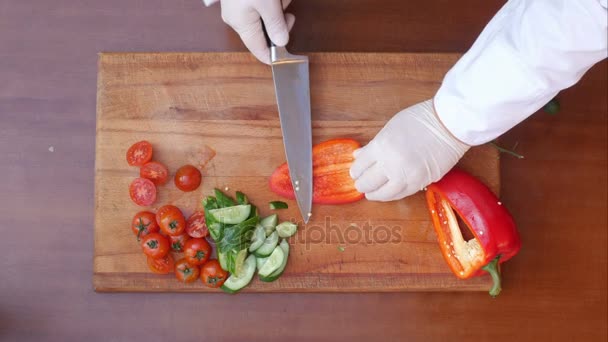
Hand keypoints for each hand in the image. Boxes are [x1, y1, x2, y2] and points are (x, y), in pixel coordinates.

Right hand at [203, 0, 295, 63]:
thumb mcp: (268, 4)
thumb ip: (276, 25)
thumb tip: (282, 42)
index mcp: (241, 24)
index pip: (258, 50)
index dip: (273, 56)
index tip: (288, 57)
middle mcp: (237, 18)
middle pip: (265, 31)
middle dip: (279, 21)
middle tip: (288, 14)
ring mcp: (239, 7)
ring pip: (266, 16)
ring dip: (277, 6)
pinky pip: (262, 5)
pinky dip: (272, 1)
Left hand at [350, 99, 469, 200]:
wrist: (449, 124)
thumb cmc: (421, 120)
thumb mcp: (390, 128)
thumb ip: (373, 145)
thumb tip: (358, 156)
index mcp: (381, 147)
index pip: (360, 166)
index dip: (356, 170)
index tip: (355, 172)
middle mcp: (391, 164)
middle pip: (368, 182)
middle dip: (362, 184)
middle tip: (360, 184)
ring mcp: (406, 176)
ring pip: (383, 194)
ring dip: (374, 194)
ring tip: (371, 193)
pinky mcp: (420, 183)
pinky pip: (400, 194)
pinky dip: (391, 195)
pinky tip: (387, 193)